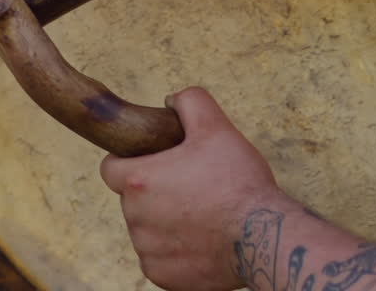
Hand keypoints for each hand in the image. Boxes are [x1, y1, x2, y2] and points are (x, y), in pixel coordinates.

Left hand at [100, 88, 278, 290]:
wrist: (264, 236)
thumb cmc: (238, 180)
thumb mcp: (214, 124)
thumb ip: (188, 101)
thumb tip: (172, 102)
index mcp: (138, 181)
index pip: (110, 167)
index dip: (130, 160)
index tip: (153, 160)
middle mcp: (136, 219)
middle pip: (131, 198)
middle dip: (152, 190)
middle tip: (187, 184)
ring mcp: (149, 251)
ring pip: (145, 228)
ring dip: (163, 220)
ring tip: (199, 211)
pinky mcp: (164, 278)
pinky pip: (159, 257)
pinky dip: (174, 249)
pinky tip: (200, 238)